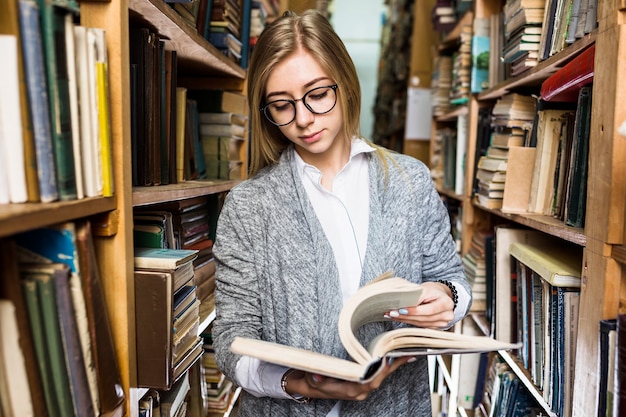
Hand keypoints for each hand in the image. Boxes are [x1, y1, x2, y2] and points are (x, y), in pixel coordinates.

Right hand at [283, 356, 414, 401]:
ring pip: (380, 376)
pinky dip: (387, 365)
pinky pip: (378, 374)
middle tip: (404, 353)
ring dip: (392, 365)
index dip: (378, 372)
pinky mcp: (362, 383)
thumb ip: (316, 378)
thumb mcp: (312, 379)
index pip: (369, 382)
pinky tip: (396, 357)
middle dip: (392, 366)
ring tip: (405, 352)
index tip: (386, 361)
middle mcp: (359, 391)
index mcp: (350, 391)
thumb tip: (318, 374)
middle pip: (380, 378)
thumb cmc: (314, 382)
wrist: (311, 387)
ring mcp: (362, 388)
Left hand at [385, 281, 454, 328]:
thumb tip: (402, 303)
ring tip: (392, 315)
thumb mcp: (425, 289)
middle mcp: (446, 315)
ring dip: (404, 320)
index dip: (415, 311)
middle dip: (406, 316)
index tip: (402, 309)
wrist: (439, 295)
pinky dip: (408, 321)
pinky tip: (399, 318)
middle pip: (424, 318)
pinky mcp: (435, 327)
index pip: (429, 310)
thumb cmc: (432, 291)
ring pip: (420, 324)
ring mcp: (442, 323)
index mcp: (446, 303)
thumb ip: (416, 296)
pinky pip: (420, 326)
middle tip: (392, 313)